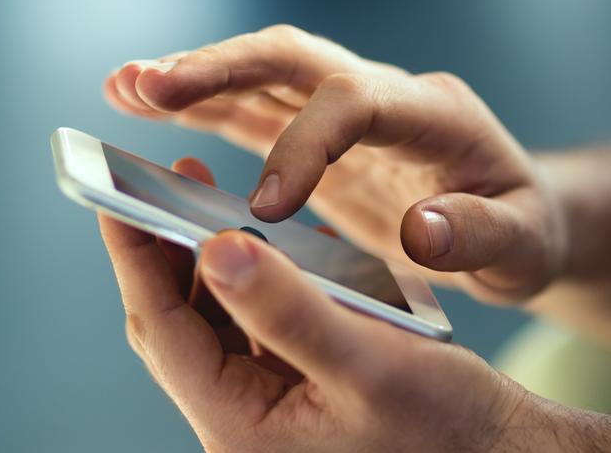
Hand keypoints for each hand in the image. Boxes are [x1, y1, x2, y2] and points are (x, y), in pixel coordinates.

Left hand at [98, 158, 529, 451]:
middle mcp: (241, 417)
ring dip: (211, 262)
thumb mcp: (367, 362)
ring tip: (212, 205)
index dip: (135, 258)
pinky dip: (252, 280)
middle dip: (166, 252)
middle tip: (170, 184)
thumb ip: (287, 310)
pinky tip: (266, 245)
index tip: (117, 195)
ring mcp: (265, 401)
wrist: (493, 449)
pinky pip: (251, 324)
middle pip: (178, 323)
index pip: (163, 329)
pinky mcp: (291, 383)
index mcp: (241, 425)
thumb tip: (216, 249)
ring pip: (212, 320)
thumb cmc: (443, 422)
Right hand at [104, 25, 567, 303]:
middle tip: (149, 84)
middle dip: (219, 70)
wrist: (511, 218)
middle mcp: (383, 96)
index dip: (304, 146)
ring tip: (127, 86)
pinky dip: (203, 110)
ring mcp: (347, 113)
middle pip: (293, 60)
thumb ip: (479, 236)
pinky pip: (255, 113)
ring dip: (194, 80)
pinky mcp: (322, 139)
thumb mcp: (521, 245)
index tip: (265, 207)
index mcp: (434, 114)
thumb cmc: (519, 231)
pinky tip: (153, 109)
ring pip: (261, 78)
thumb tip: (423, 230)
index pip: (355, 101)